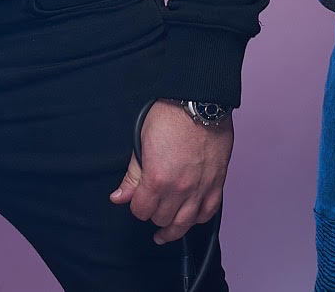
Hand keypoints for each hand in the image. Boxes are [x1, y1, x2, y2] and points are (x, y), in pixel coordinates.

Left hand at [109, 100, 233, 243]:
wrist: (199, 102)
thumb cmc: (170, 117)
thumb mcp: (141, 143)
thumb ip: (132, 175)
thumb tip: (118, 197)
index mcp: (157, 179)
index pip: (141, 211)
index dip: (137, 207)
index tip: (138, 201)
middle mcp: (179, 189)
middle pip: (162, 219)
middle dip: (154, 214)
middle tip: (152, 206)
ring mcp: (200, 188)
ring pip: (185, 224)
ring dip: (173, 228)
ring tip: (166, 232)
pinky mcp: (216, 184)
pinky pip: (207, 213)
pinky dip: (198, 218)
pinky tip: (190, 218)